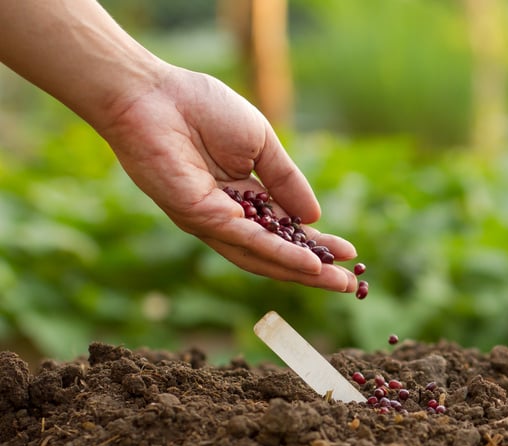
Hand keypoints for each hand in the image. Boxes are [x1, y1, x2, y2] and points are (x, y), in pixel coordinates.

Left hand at [98, 65, 357, 290]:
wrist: (153, 94)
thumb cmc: (201, 108)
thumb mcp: (261, 143)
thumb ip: (286, 180)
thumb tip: (314, 217)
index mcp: (242, 197)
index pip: (284, 230)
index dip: (317, 244)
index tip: (350, 255)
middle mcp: (225, 217)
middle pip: (275, 253)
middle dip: (315, 271)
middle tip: (350, 285)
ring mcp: (210, 221)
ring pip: (263, 256)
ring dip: (302, 272)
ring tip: (337, 282)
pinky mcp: (198, 218)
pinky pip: (247, 241)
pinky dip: (280, 254)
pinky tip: (309, 264)